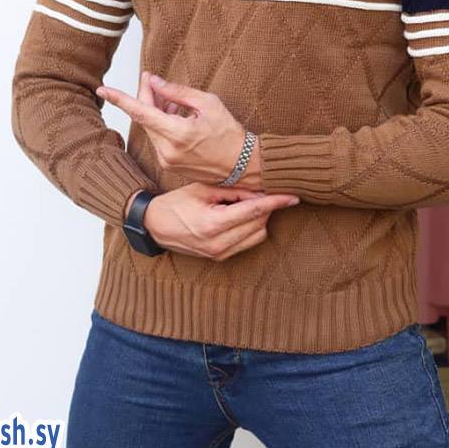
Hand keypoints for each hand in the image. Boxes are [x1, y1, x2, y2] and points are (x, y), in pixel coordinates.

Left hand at [98, 71, 246, 184]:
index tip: (103, 90)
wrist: (242, 165)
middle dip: (146, 98)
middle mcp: (167, 150)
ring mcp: (167, 161)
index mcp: (177, 133)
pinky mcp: (169, 166)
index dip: (121, 99)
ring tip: (172, 101)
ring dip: (156, 112)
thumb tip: (154, 81)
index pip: (141, 112)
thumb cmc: (229, 133)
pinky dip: (162, 126)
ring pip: (151, 129)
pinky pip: (158, 140)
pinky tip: (175, 117)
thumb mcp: (207, 104)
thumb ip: (177, 92)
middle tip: (150, 80)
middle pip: (145, 118)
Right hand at [140, 182, 298, 260]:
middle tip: (259, 189)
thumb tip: (259, 189)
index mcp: (213, 224)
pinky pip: (248, 242)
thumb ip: (233, 190)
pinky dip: (252, 228)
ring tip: (246, 202)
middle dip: (266, 206)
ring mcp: (219, 254)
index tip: (293, 196)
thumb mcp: (203, 189)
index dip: (276, 202)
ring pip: (257, 235)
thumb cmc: (177, 203)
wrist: (155, 226)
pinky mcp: (220, 258)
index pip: (254, 211)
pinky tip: (242, 215)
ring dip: (260, 218)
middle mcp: (218, 243)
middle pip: (259, 223)